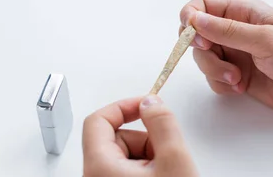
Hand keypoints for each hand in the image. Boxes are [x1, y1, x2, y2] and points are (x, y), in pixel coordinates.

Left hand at [82, 95, 197, 176]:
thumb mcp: (174, 160)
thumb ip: (163, 123)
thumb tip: (151, 103)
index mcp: (100, 167)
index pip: (98, 120)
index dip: (124, 107)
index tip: (147, 105)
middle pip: (116, 138)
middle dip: (145, 139)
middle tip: (166, 154)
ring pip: (126, 155)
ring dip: (150, 156)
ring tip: (167, 171)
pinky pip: (129, 171)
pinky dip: (149, 169)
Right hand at [180, 0, 272, 113]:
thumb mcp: (264, 39)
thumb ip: (227, 31)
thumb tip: (195, 21)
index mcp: (243, 13)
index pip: (202, 5)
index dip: (191, 19)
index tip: (192, 37)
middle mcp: (236, 31)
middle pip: (197, 36)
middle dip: (204, 53)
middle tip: (223, 63)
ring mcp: (236, 54)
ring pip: (204, 60)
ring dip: (215, 72)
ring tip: (238, 79)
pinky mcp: (238, 76)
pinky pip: (215, 79)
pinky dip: (223, 85)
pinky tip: (242, 87)